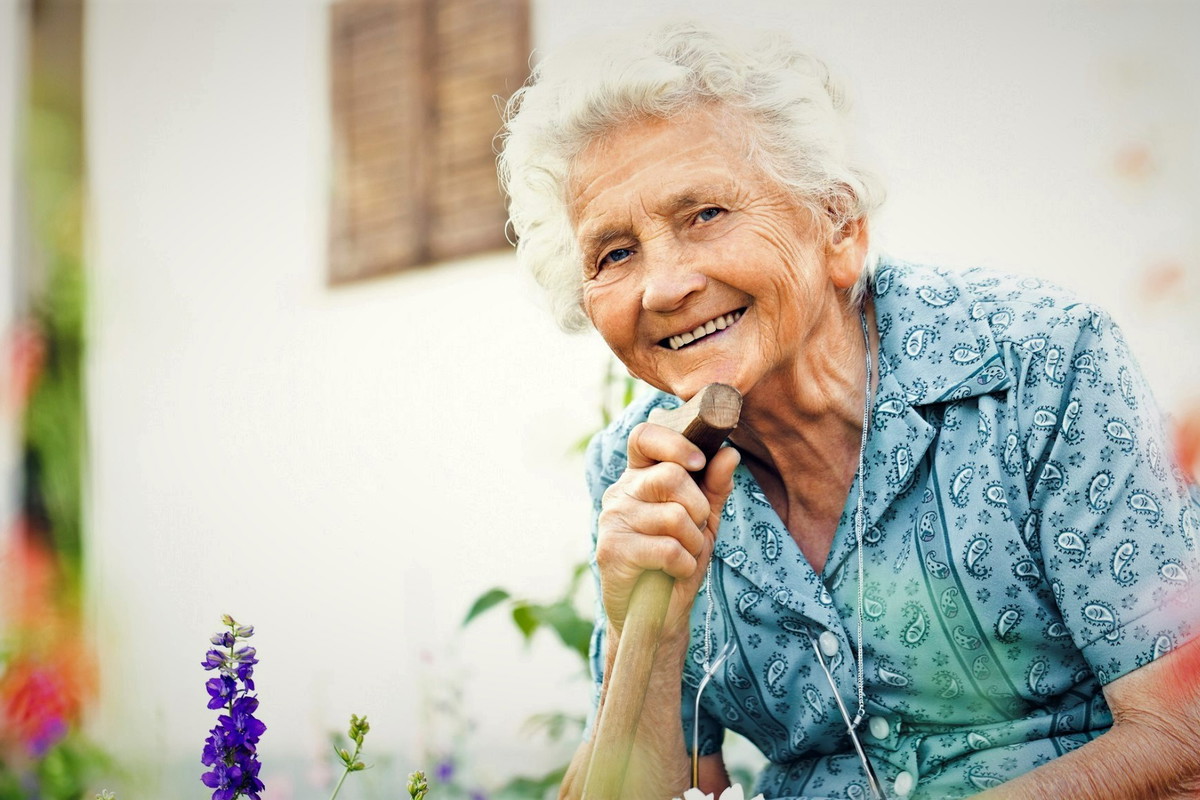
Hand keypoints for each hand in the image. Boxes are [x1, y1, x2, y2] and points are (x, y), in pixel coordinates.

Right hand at [594, 421, 739, 643]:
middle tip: (695, 530)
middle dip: (697, 507)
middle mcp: (620, 493)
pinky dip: (684, 565)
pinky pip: (667, 548)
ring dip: (693, 543)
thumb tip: (729, 453)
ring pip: (674, 516)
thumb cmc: (677, 562)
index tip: (699, 462)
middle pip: (670, 475)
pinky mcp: (612, 551)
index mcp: (638, 478)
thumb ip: (714, 487)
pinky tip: (674, 573)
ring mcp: (612, 520)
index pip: (643, 436)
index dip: (673, 443)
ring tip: (682, 556)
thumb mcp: (703, 521)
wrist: (656, 615)